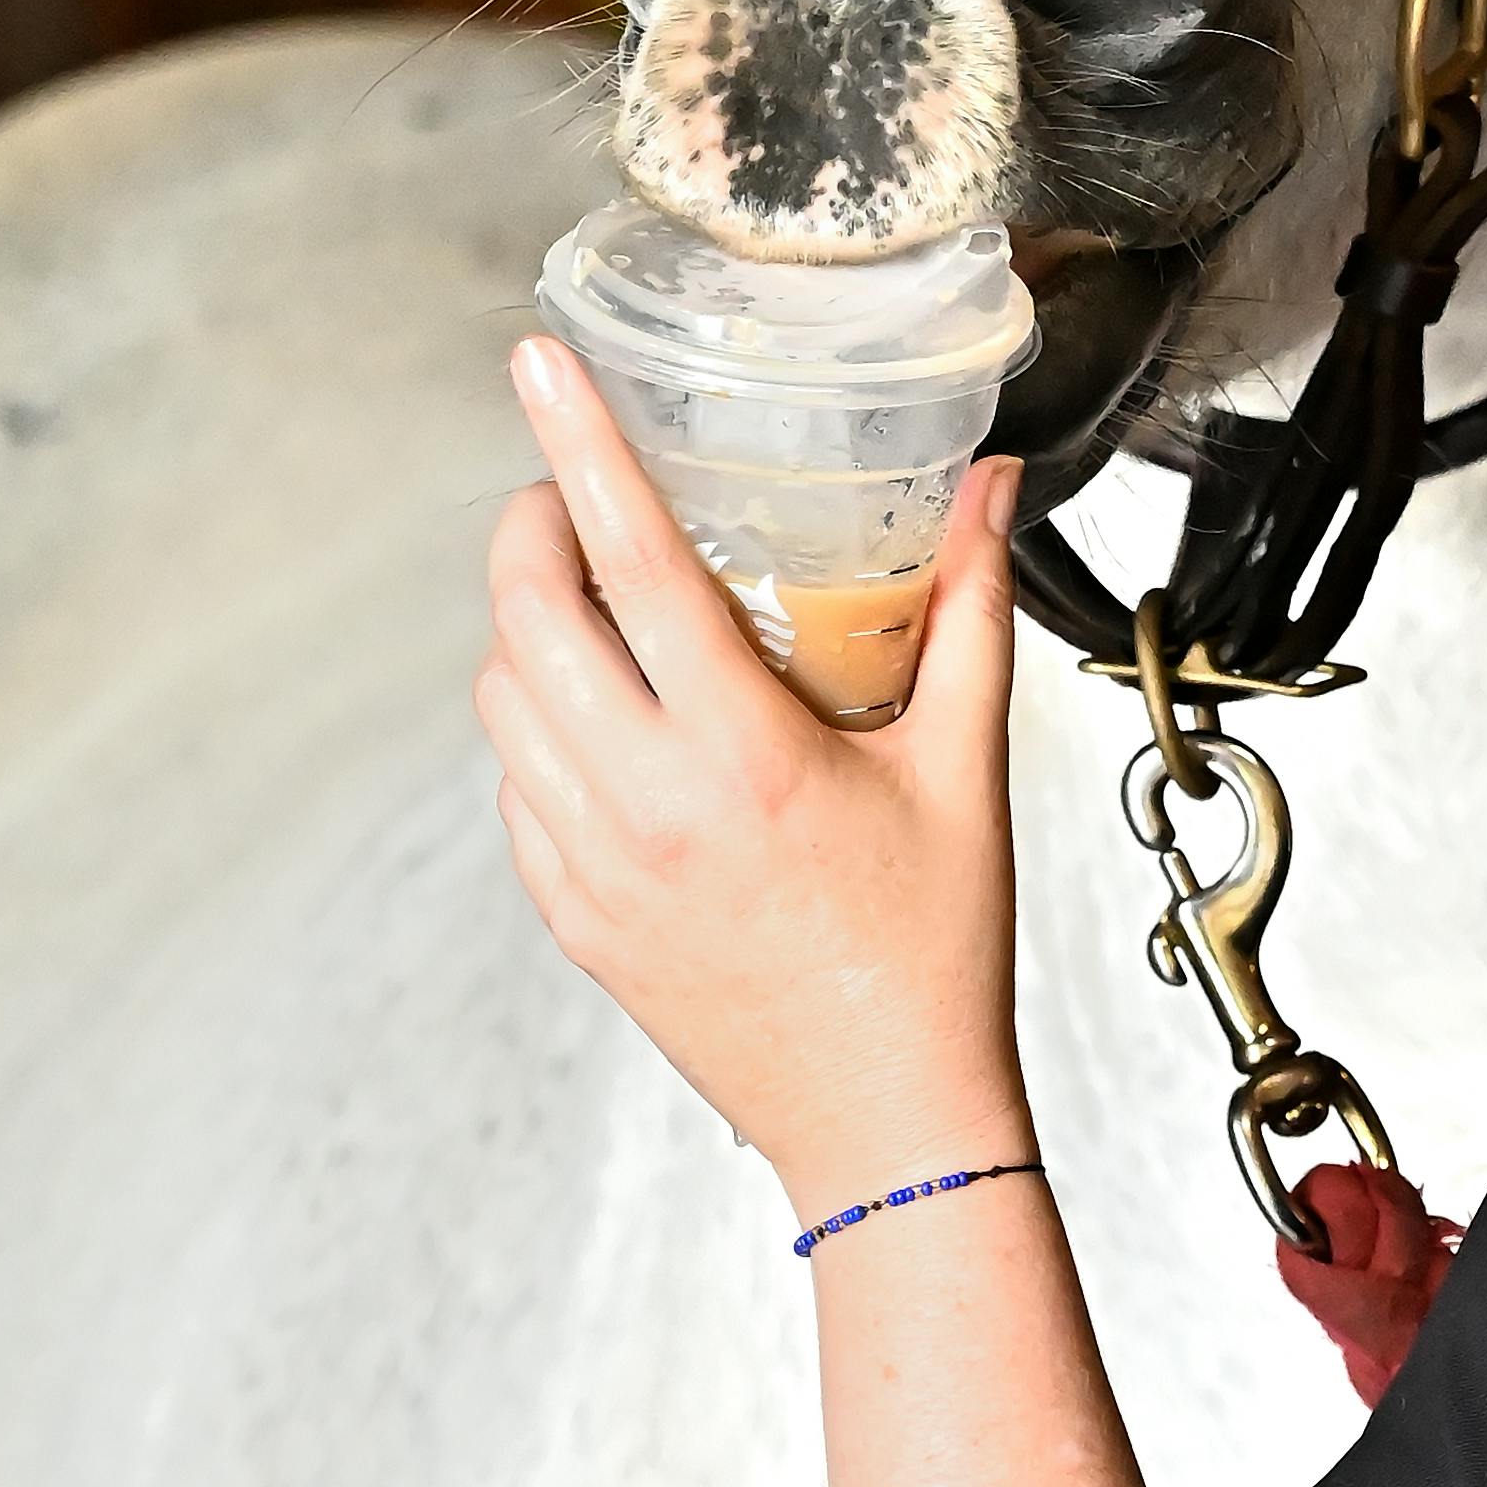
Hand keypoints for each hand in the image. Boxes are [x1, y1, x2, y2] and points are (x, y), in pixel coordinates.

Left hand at [478, 337, 1025, 1222]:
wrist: (884, 1121)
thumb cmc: (934, 952)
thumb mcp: (963, 768)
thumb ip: (966, 610)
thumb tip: (984, 488)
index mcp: (743, 758)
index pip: (633, 563)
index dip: (577, 447)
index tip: (537, 364)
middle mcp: (645, 809)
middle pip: (526, 617)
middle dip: (529, 526)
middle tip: (571, 497)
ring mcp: (592, 869)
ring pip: (502, 700)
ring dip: (530, 631)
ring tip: (602, 611)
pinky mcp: (571, 918)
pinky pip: (516, 787)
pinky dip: (541, 730)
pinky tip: (612, 725)